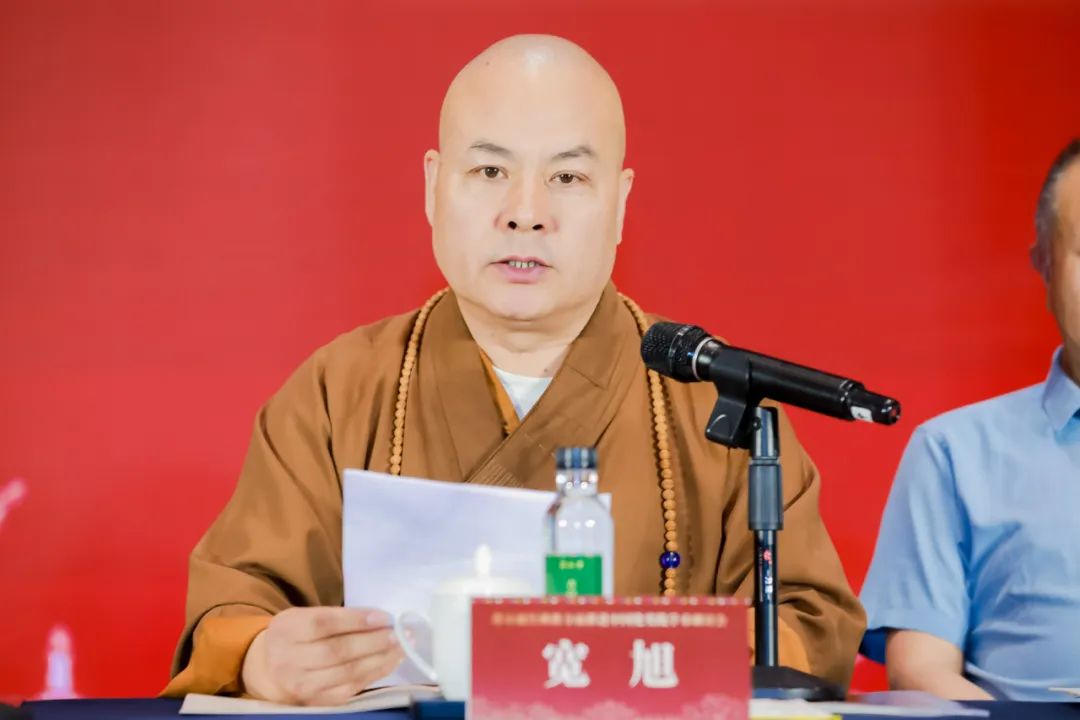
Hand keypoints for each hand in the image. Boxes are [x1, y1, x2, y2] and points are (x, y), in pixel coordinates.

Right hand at [241, 607, 404, 705]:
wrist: (268, 670)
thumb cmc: (295, 636)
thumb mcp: (304, 617)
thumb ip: (335, 616)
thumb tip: (380, 618)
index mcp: (287, 630)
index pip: (324, 624)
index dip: (356, 620)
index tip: (384, 616)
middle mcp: (290, 660)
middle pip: (337, 652)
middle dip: (374, 642)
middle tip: (399, 633)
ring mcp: (302, 685)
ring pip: (347, 673)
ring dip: (380, 659)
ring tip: (402, 647)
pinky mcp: (316, 701)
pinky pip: (351, 689)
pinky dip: (374, 674)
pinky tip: (390, 662)